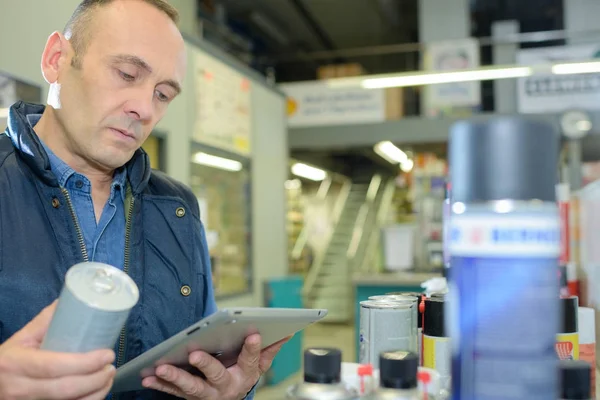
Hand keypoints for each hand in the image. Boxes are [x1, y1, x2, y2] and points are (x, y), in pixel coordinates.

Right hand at [0, 301, 115, 399]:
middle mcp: (19, 388)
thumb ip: (46, 321)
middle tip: (111, 367)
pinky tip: (97, 392)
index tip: (107, 354)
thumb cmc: (9, 359)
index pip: (54, 366)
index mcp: (16, 363)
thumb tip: (74, 300)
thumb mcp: (21, 338)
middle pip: (64, 390)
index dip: (85, 363)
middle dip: (95, 380)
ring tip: (108, 378)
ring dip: (96, 393)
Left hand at [142, 334, 291, 399]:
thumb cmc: (241, 376)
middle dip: (205, 366)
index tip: (253, 334)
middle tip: (194, 355)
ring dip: (174, 378)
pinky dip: (160, 385)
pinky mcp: (188, 396)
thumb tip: (286, 332)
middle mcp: (225, 387)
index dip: (253, 348)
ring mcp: (205, 394)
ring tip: (160, 369)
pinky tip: (147, 377)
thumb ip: (269, 349)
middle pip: (215, 376)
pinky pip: (173, 392)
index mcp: (244, 376)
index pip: (251, 360)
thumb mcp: (259, 366)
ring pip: (190, 386)